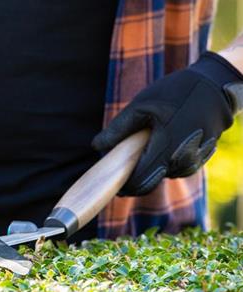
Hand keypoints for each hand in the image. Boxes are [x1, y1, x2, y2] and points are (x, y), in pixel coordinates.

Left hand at [92, 52, 242, 195]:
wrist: (216, 85)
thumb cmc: (176, 92)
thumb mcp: (141, 106)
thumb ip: (118, 129)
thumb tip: (96, 147)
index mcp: (165, 149)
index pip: (139, 181)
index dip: (123, 185)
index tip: (111, 182)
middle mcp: (182, 160)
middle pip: (150, 182)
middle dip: (134, 179)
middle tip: (120, 168)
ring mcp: (194, 162)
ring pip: (164, 175)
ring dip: (151, 167)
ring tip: (146, 144)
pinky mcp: (201, 158)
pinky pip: (177, 168)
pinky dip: (165, 161)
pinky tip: (163, 142)